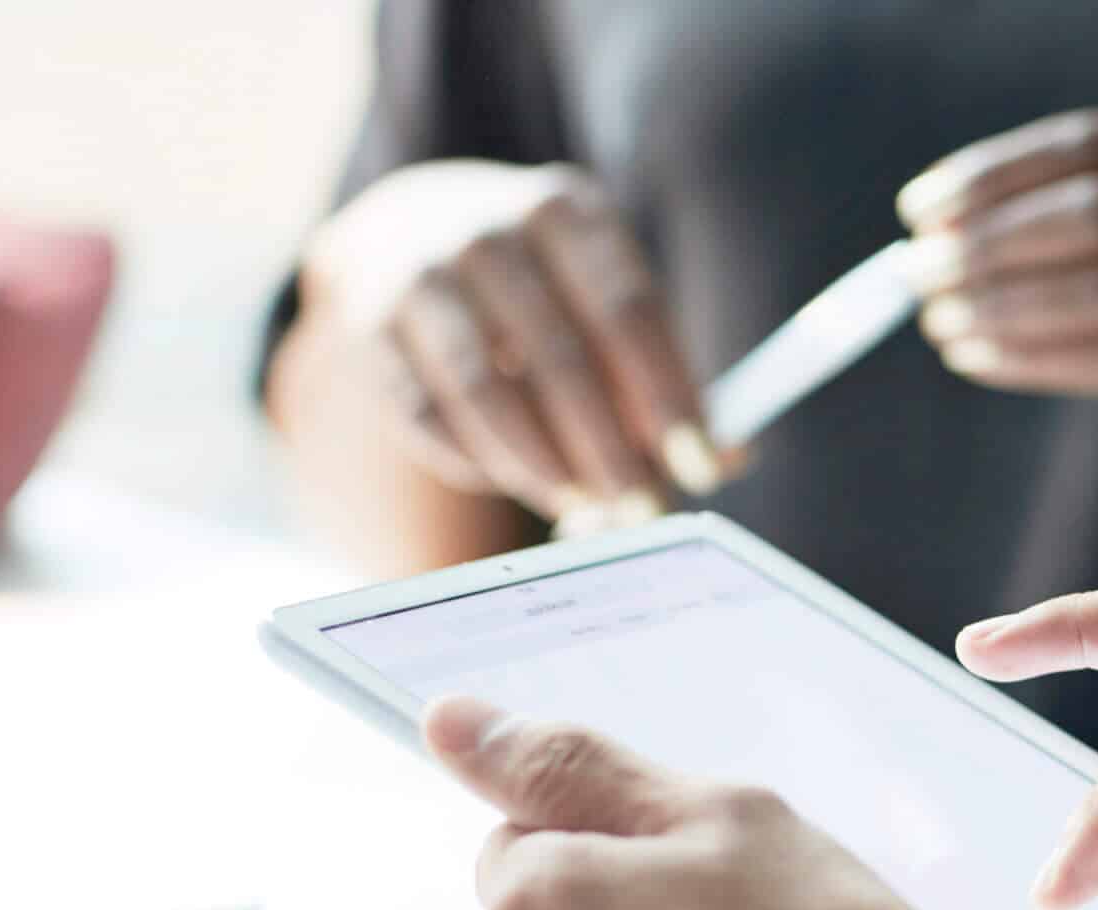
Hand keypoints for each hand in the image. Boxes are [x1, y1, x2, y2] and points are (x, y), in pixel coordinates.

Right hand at [298, 161, 743, 522]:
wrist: (410, 233)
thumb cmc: (546, 290)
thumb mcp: (609, 304)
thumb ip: (667, 377)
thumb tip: (730, 457)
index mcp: (568, 211)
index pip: (629, 309)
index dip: (669, 397)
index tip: (701, 467)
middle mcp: (486, 229)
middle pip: (560, 356)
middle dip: (609, 449)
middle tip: (642, 511)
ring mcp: (418, 273)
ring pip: (487, 391)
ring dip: (542, 466)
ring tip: (582, 507)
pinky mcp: (366, 327)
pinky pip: (427, 415)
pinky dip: (478, 461)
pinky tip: (514, 477)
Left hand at [896, 109, 1097, 480]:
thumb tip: (945, 226)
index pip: (1091, 144)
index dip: (994, 173)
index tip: (920, 208)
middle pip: (1091, 212)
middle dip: (987, 242)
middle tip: (916, 271)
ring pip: (1096, 290)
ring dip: (999, 306)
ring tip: (938, 320)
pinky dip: (1029, 358)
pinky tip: (979, 358)